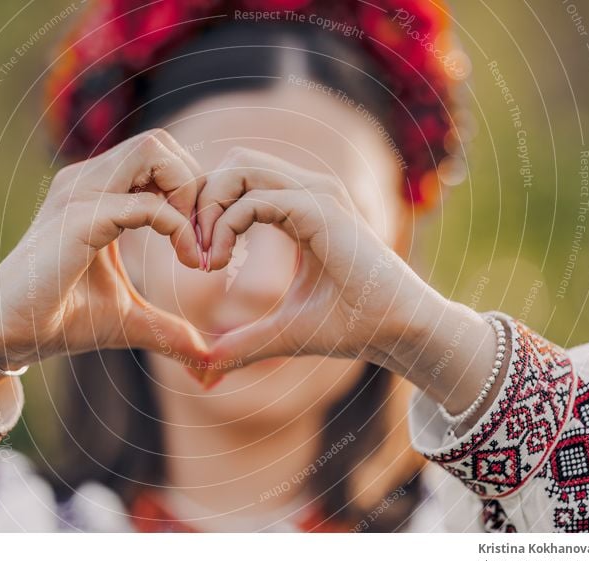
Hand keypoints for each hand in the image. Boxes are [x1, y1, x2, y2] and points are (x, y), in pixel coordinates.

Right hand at [0, 129, 209, 372]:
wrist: (12, 334)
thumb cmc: (65, 318)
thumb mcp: (131, 319)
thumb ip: (169, 329)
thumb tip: (204, 358)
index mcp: (98, 192)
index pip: (159, 159)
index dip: (191, 193)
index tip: (202, 244)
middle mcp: (88, 182)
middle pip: (160, 143)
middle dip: (194, 184)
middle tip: (202, 237)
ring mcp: (80, 194)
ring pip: (154, 152)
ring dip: (188, 195)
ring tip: (195, 246)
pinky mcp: (79, 219)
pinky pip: (146, 203)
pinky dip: (178, 227)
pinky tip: (188, 261)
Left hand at [194, 147, 448, 385]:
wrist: (396, 333)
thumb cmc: (349, 327)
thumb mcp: (280, 333)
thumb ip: (242, 342)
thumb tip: (207, 369)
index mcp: (300, 208)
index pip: (239, 180)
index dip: (207, 212)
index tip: (197, 261)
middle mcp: (308, 191)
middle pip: (233, 163)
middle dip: (201, 200)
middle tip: (192, 252)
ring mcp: (316, 195)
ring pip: (239, 166)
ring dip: (209, 208)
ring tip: (205, 257)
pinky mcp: (320, 210)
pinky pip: (254, 200)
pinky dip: (226, 227)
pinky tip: (221, 264)